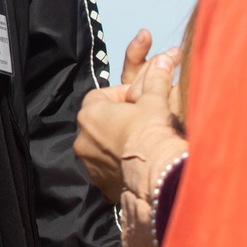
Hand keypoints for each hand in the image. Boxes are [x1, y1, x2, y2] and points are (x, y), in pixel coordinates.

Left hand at [74, 31, 182, 203]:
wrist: (159, 174)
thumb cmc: (153, 132)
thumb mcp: (155, 100)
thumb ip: (156, 78)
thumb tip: (163, 60)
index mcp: (89, 114)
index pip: (98, 96)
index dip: (119, 95)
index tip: (137, 100)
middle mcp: (82, 141)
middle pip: (99, 124)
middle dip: (117, 121)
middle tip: (141, 123)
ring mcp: (90, 165)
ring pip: (102, 148)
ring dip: (117, 144)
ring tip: (142, 145)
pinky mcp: (101, 186)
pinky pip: (108, 171)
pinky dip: (120, 167)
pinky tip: (139, 165)